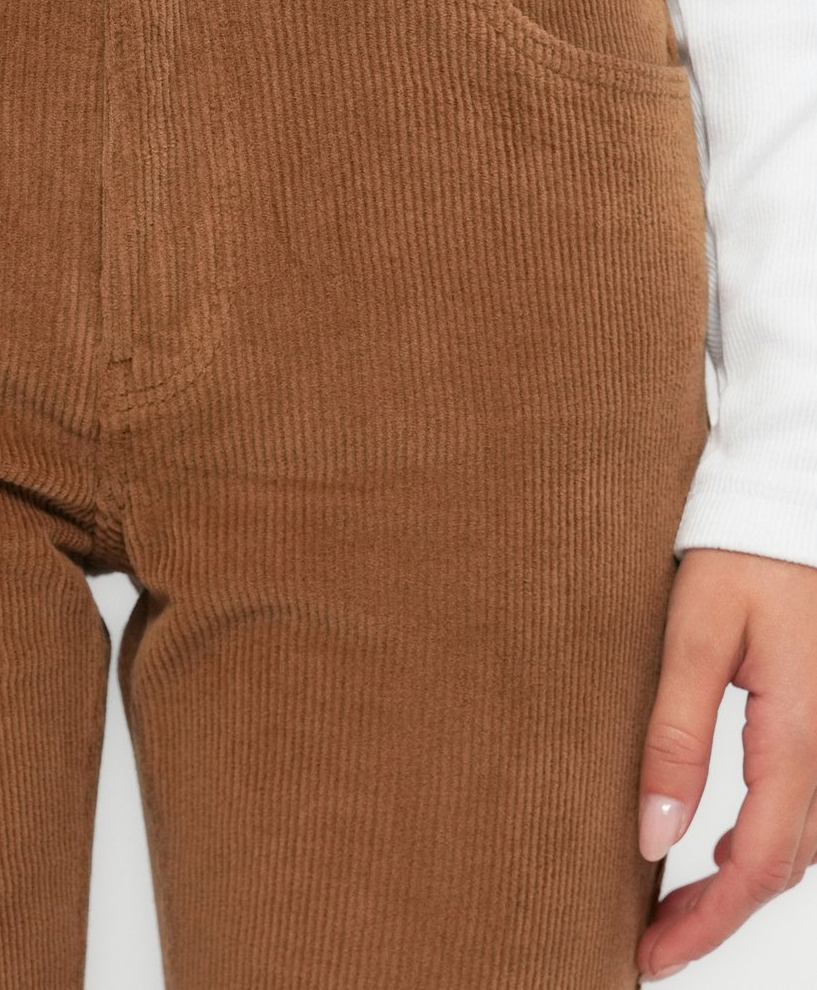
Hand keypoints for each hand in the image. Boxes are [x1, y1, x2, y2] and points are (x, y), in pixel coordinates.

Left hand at [635, 546, 816, 982]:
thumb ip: (677, 735)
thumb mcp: (697, 637)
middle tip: (653, 942)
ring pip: (797, 842)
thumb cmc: (743, 558)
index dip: (707, 921)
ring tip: (676, 906)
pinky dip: (762, 844)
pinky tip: (721, 843)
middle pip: (782, 866)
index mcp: (798, 732)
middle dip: (719, 916)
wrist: (786, 507)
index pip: (759, 863)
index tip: (652, 955)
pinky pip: (802, 806)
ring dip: (740, 884)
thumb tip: (656, 835)